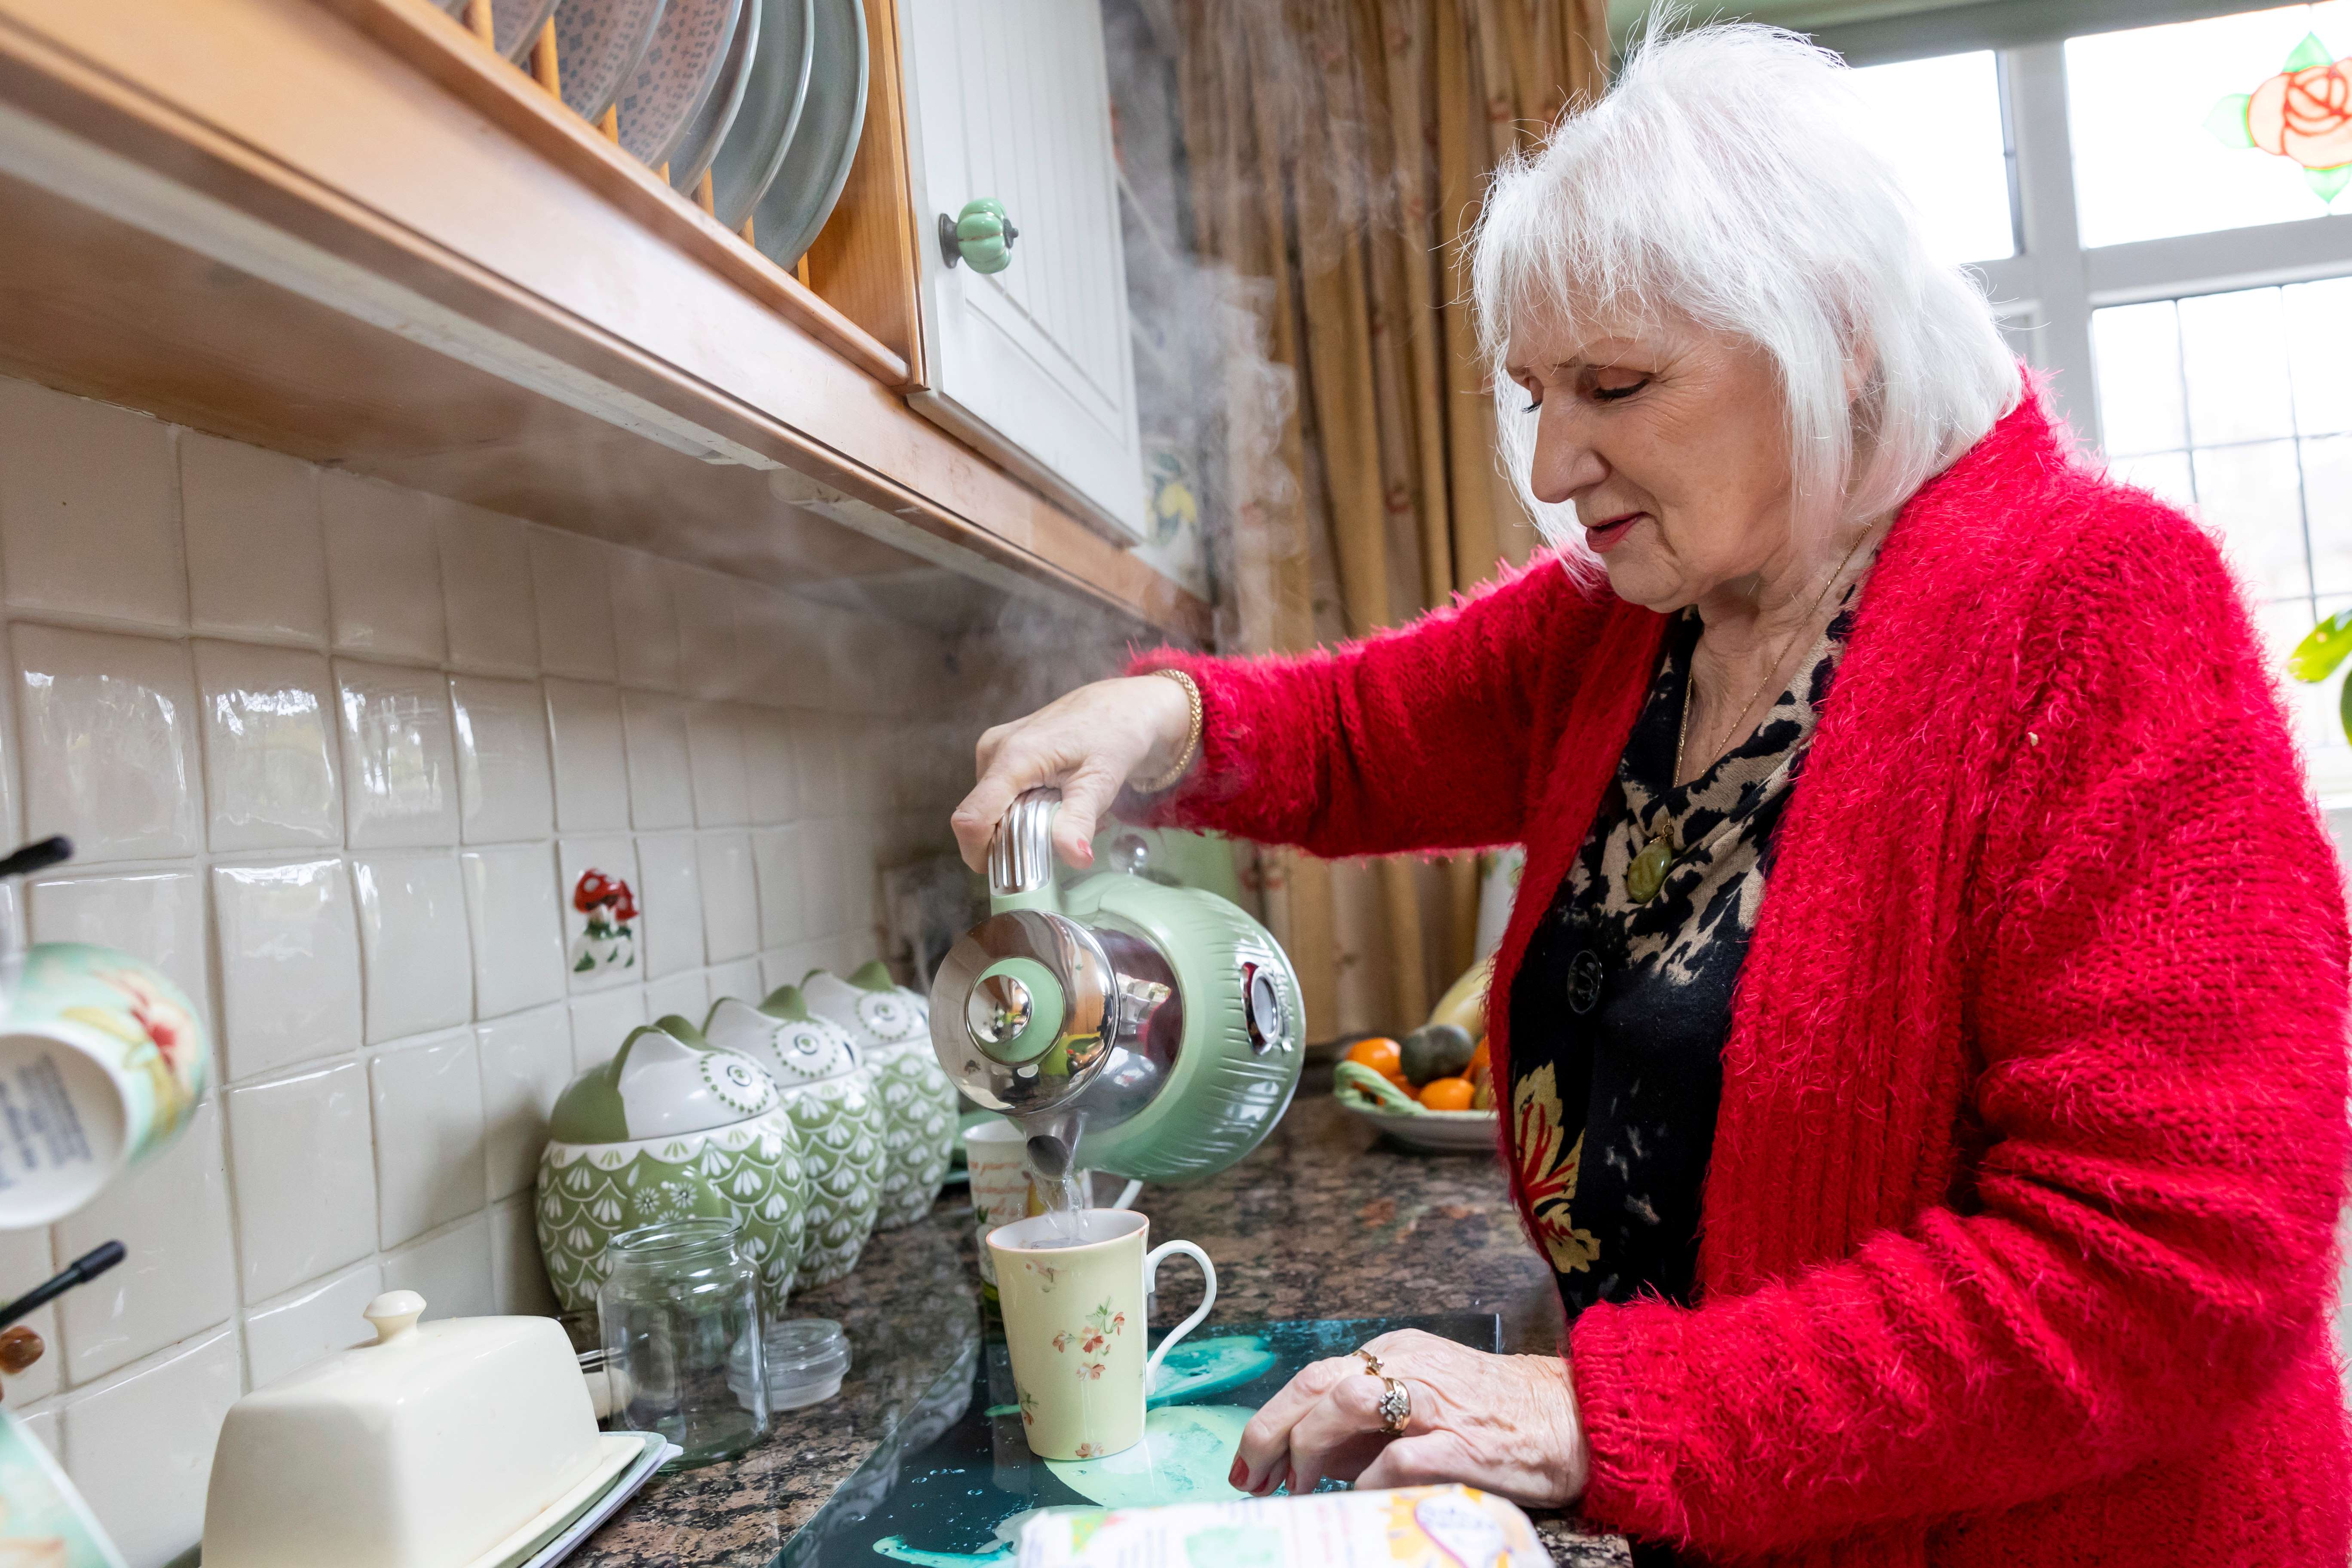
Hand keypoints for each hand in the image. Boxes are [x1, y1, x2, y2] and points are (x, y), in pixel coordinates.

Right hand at [950, 675, 1193, 871]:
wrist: (1120, 706)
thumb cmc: (1114, 735)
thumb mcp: (1101, 781)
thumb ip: (1079, 820)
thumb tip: (1076, 858)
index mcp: (1013, 757)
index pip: (971, 819)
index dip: (980, 854)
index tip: (1007, 873)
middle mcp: (994, 750)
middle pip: (979, 818)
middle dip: (1006, 841)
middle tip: (1049, 842)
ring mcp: (994, 748)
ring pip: (988, 808)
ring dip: (1015, 824)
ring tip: (1055, 815)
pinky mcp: (999, 750)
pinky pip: (996, 794)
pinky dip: (1017, 808)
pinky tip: (1049, 800)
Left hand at [1228, 1329, 1588, 1507]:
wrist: (1573, 1417)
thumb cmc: (1496, 1414)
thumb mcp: (1421, 1403)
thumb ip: (1366, 1426)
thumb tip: (1309, 1458)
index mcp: (1394, 1354)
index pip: (1312, 1376)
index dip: (1270, 1420)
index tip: (1247, 1463)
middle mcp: (1408, 1366)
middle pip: (1317, 1383)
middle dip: (1271, 1431)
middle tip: (1252, 1479)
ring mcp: (1434, 1401)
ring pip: (1348, 1401)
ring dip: (1311, 1447)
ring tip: (1299, 1488)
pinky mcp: (1463, 1442)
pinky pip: (1400, 1456)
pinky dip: (1368, 1478)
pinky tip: (1355, 1498)